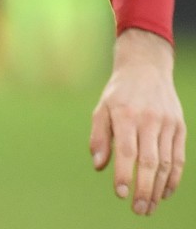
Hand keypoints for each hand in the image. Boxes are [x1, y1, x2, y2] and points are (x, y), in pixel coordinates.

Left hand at [90, 28, 185, 215]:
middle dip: (144, 189)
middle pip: (149, 161)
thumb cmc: (119, 93)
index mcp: (126, 115)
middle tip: (138, 210)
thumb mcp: (102, 108)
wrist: (146, 68)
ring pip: (166, 163)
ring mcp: (167, 124)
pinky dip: (174, 178)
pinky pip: (179, 158)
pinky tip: (165, 193)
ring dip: (159, 188)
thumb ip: (99, 137)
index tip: (121, 194)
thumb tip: (99, 166)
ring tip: (150, 207)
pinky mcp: (179, 128)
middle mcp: (149, 120)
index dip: (124, 174)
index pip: (126, 151)